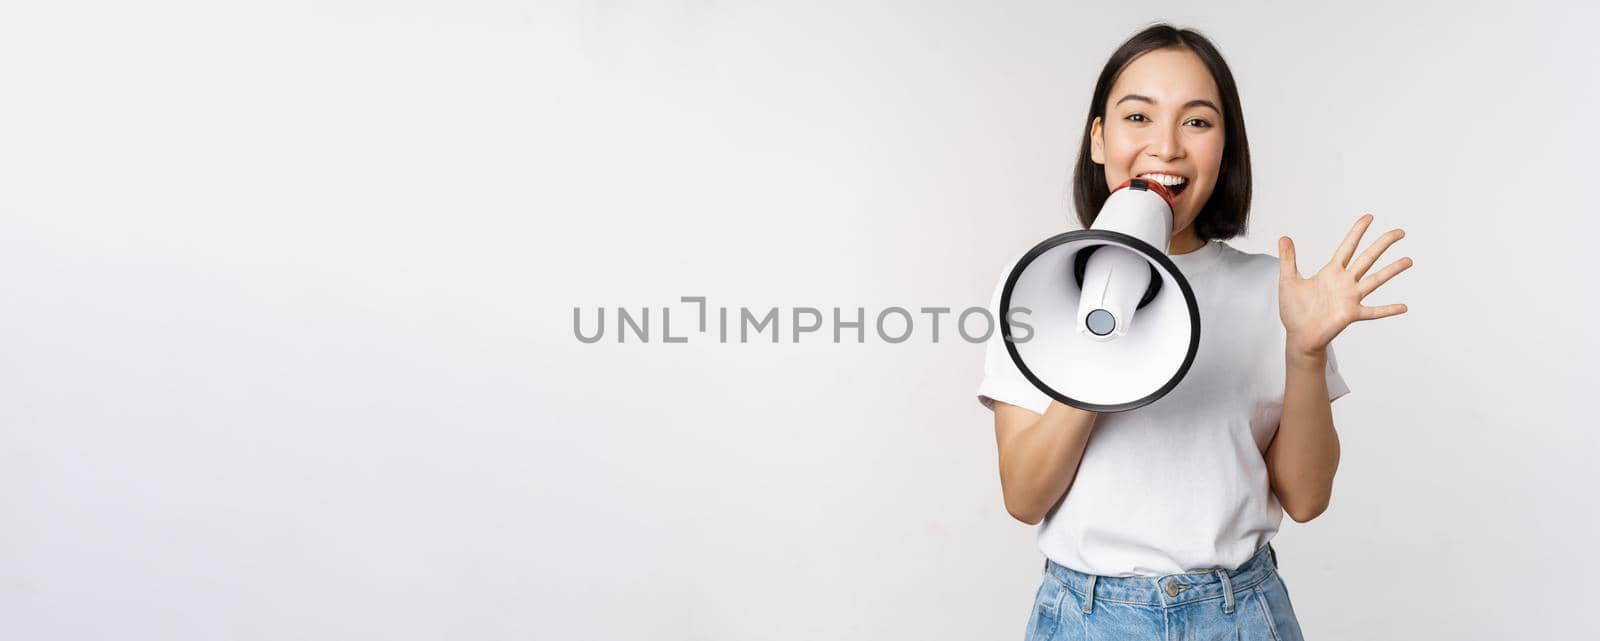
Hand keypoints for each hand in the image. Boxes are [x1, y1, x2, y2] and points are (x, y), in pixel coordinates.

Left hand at [1278, 214, 1412, 358]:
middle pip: (1367, 258)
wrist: (1298, 335)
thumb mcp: (1288, 280)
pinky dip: (1388, 309)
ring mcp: (1350, 297)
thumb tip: (1283, 237)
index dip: (1357, 232)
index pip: (1347, 247)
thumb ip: (1288, 259)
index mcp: (1330, 272)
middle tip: (1400, 232)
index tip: (1369, 217)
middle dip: (1382, 244)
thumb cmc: (1294, 310)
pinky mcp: (1351, 314)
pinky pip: (1373, 311)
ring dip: (1392, 270)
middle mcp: (1344, 282)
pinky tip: (1404, 307)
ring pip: (1375, 280)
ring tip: (1409, 260)